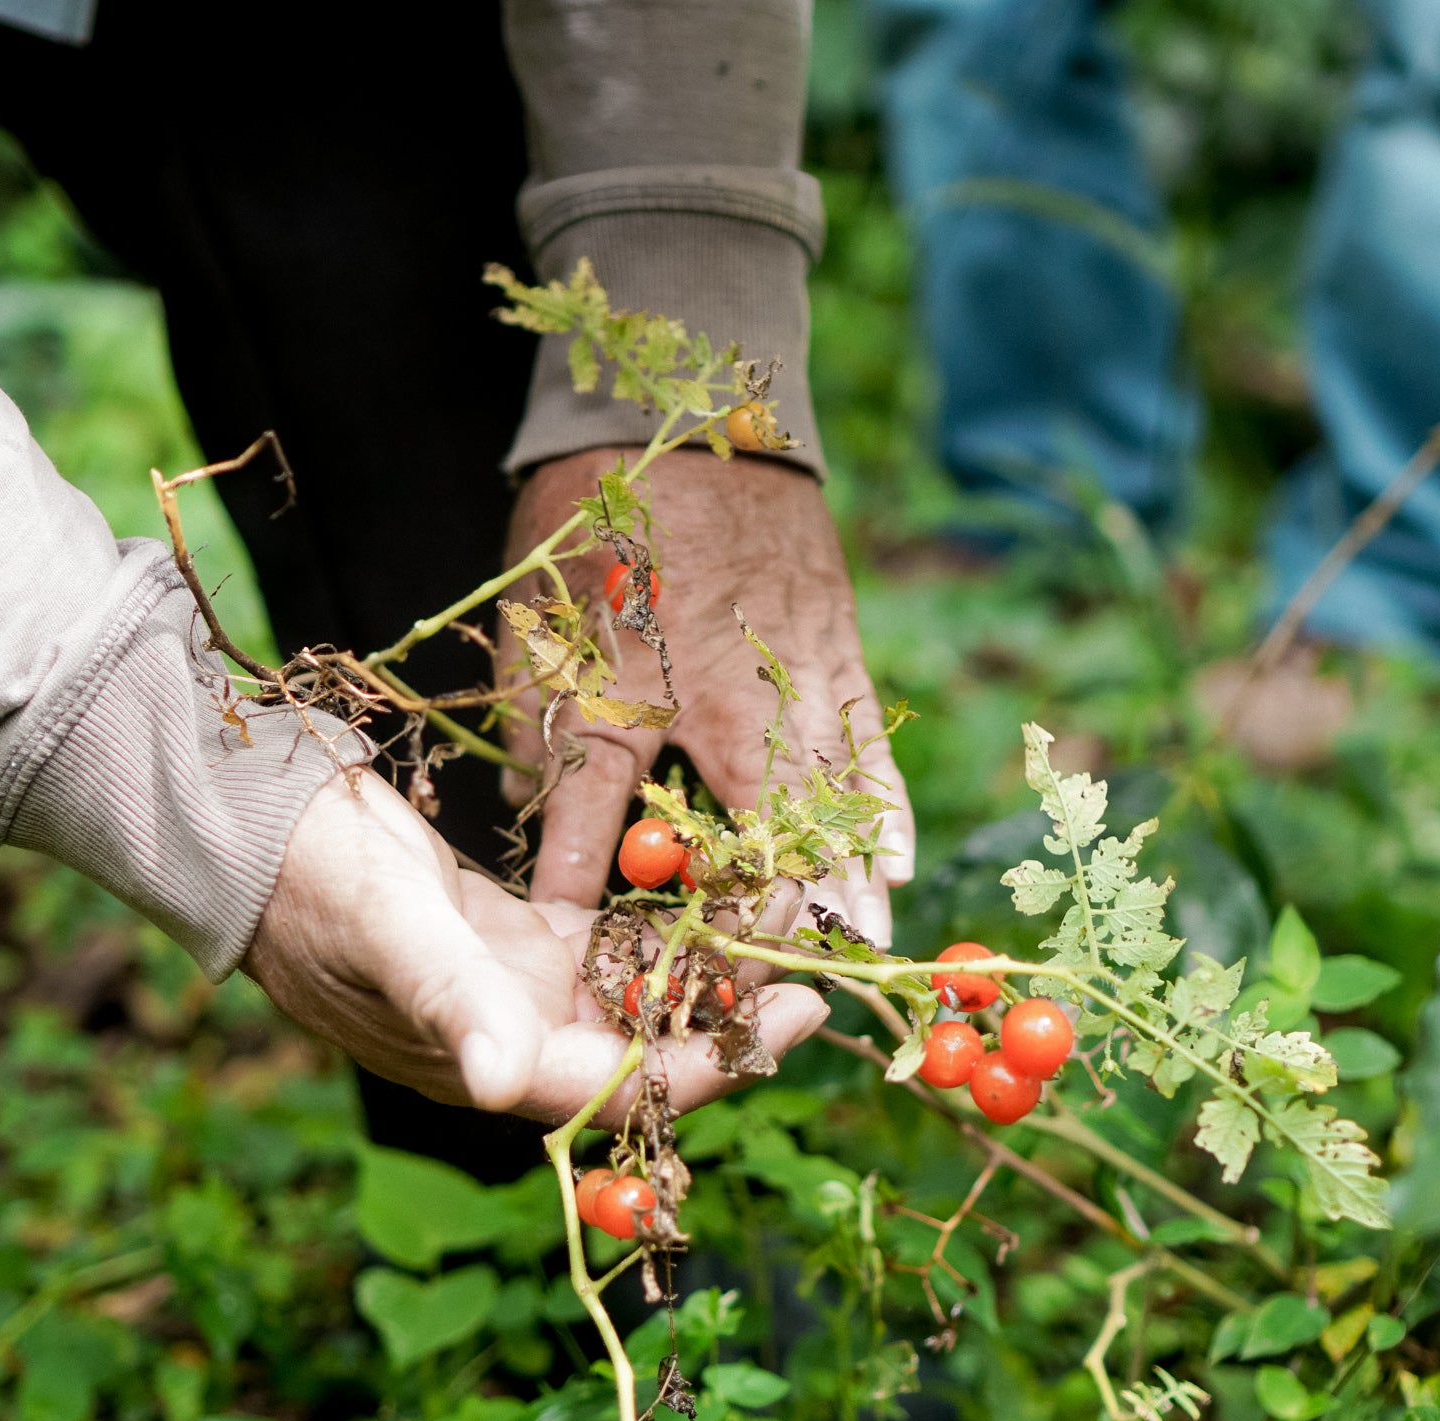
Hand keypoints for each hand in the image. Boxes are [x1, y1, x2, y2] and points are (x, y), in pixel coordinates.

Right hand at [244, 768, 827, 1120]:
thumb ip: (452, 1001)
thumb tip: (508, 1081)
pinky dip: (661, 925)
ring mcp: (521, 995)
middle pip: (650, 1050)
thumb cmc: (312, 883)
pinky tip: (717, 886)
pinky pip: (611, 950)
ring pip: (639, 998)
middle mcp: (518, 1044)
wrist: (254, 828)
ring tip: (780, 912)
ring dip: (706, 967)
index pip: (626, 1091)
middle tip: (814, 952)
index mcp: (492, 1067)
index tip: (796, 1014)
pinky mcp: (520, 944)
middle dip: (734, 1011)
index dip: (716, 1063)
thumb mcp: (390, 930)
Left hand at [501, 447, 915, 941]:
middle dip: (780, 912)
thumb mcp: (546, 632)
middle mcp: (728, 698)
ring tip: (865, 948)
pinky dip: (882, 807)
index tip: (650, 969)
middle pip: (761, 827)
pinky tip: (895, 860)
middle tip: (796, 989)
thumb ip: (549, 745)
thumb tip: (544, 838)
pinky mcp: (835, 648)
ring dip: (845, 878)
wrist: (683, 412)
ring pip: (829, 794)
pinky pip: (867, 743)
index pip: (627, 821)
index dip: (622, 892)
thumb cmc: (601, 526)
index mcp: (636, 693)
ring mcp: (795, 673)